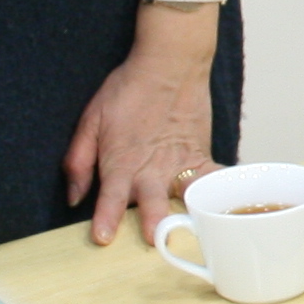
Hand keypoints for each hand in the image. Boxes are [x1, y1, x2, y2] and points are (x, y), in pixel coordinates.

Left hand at [68, 5, 218, 244]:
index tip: (103, 238)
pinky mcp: (200, 154)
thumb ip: (78, 160)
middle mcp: (151, 168)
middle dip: (155, 223)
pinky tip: (229, 210)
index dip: (105, 218)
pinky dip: (220, 193)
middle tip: (158, 240)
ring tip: (201, 235)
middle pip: (153, 201)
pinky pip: (213, 179)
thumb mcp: (90, 120)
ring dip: (191, 216)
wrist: (169, 63)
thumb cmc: (127, 89)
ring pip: (186, 196)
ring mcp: (179, 163)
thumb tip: (73, 196)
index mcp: (120, 162)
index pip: (110, 196)